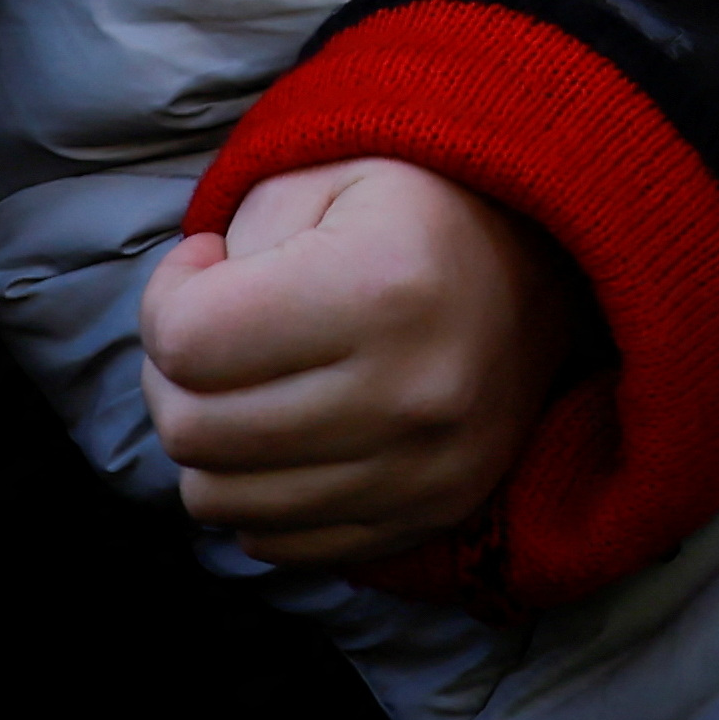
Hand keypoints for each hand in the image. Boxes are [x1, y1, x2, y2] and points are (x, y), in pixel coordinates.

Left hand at [139, 153, 582, 567]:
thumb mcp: (325, 175)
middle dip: (173, 375)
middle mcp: (410, 394)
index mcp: (381, 290)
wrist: (551, 257)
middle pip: (193, 431)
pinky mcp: (432, 515)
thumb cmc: (417, 205)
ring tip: (250, 382)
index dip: (167, 297)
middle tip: (212, 328)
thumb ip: (236, 242)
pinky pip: (279, 544)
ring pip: (220, 501)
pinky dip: (257, 494)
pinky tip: (287, 432)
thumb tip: (180, 338)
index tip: (205, 267)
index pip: (187, 341)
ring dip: (209, 442)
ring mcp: (424, 470)